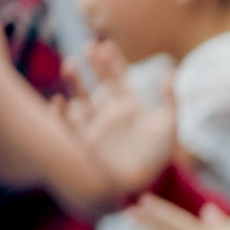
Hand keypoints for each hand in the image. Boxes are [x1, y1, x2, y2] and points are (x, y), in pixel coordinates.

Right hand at [62, 40, 176, 193]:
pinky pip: (69, 125)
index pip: (118, 77)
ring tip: (68, 65)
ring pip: (80, 98)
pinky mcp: (86, 140)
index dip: (112, 62)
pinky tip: (57, 101)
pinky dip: (62, 114)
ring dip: (73, 82)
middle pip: (97, 82)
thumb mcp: (168, 125)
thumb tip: (172, 72)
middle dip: (92, 65)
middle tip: (87, 46)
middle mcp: (110, 112)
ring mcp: (96, 125)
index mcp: (129, 105)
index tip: (106, 45)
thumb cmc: (159, 156)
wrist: (147, 183)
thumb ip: (169, 99)